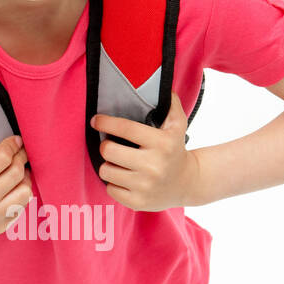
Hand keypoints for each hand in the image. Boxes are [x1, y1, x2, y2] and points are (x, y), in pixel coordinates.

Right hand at [0, 134, 31, 233]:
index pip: (2, 159)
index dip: (12, 145)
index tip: (16, 139)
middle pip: (16, 173)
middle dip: (21, 157)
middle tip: (20, 150)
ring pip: (25, 191)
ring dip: (24, 176)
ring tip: (17, 169)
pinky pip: (23, 205)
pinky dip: (21, 192)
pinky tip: (13, 186)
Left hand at [91, 91, 195, 211]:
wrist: (187, 183)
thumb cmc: (175, 149)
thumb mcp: (178, 125)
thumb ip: (170, 103)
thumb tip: (158, 81)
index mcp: (162, 143)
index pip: (125, 128)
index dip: (106, 122)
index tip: (96, 120)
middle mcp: (154, 165)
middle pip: (109, 151)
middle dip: (106, 146)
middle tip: (111, 146)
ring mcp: (145, 186)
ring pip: (106, 171)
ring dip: (108, 165)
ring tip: (119, 163)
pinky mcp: (138, 202)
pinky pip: (110, 189)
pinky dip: (113, 183)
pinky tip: (124, 178)